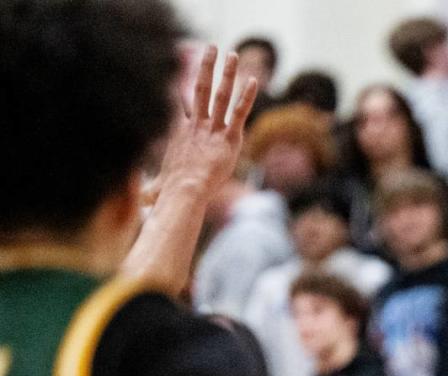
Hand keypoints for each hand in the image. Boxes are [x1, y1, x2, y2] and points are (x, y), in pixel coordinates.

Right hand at [155, 45, 256, 197]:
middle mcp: (196, 126)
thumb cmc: (169, 192)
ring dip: (227, 74)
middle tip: (211, 47)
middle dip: (206, 67)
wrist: (185, 190)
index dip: (183, 81)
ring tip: (232, 54)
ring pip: (221, 96)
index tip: (184, 63)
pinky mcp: (229, 139)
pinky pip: (239, 113)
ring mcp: (213, 130)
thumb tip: (140, 203)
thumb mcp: (155, 187)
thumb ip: (150, 191)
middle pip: (201, 89)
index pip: (181, 100)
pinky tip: (254, 81)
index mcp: (179, 131)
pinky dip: (247, 97)